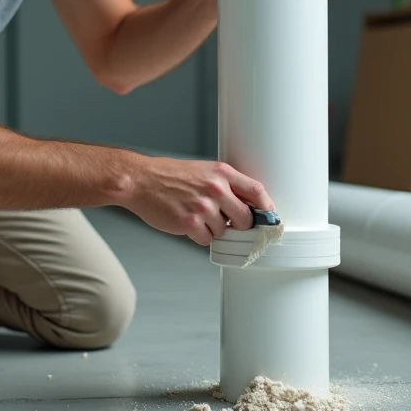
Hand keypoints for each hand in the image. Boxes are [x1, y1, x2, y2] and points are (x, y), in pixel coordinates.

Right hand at [124, 156, 273, 245]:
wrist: (140, 180)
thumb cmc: (170, 175)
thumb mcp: (203, 170)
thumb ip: (225, 185)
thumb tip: (247, 205)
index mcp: (221, 173)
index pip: (256, 191)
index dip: (266, 207)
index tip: (269, 217)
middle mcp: (215, 188)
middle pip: (246, 218)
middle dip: (241, 225)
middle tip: (229, 222)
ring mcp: (203, 207)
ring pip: (225, 231)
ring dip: (214, 229)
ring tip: (197, 215)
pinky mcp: (189, 222)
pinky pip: (207, 239)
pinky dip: (200, 235)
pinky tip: (188, 223)